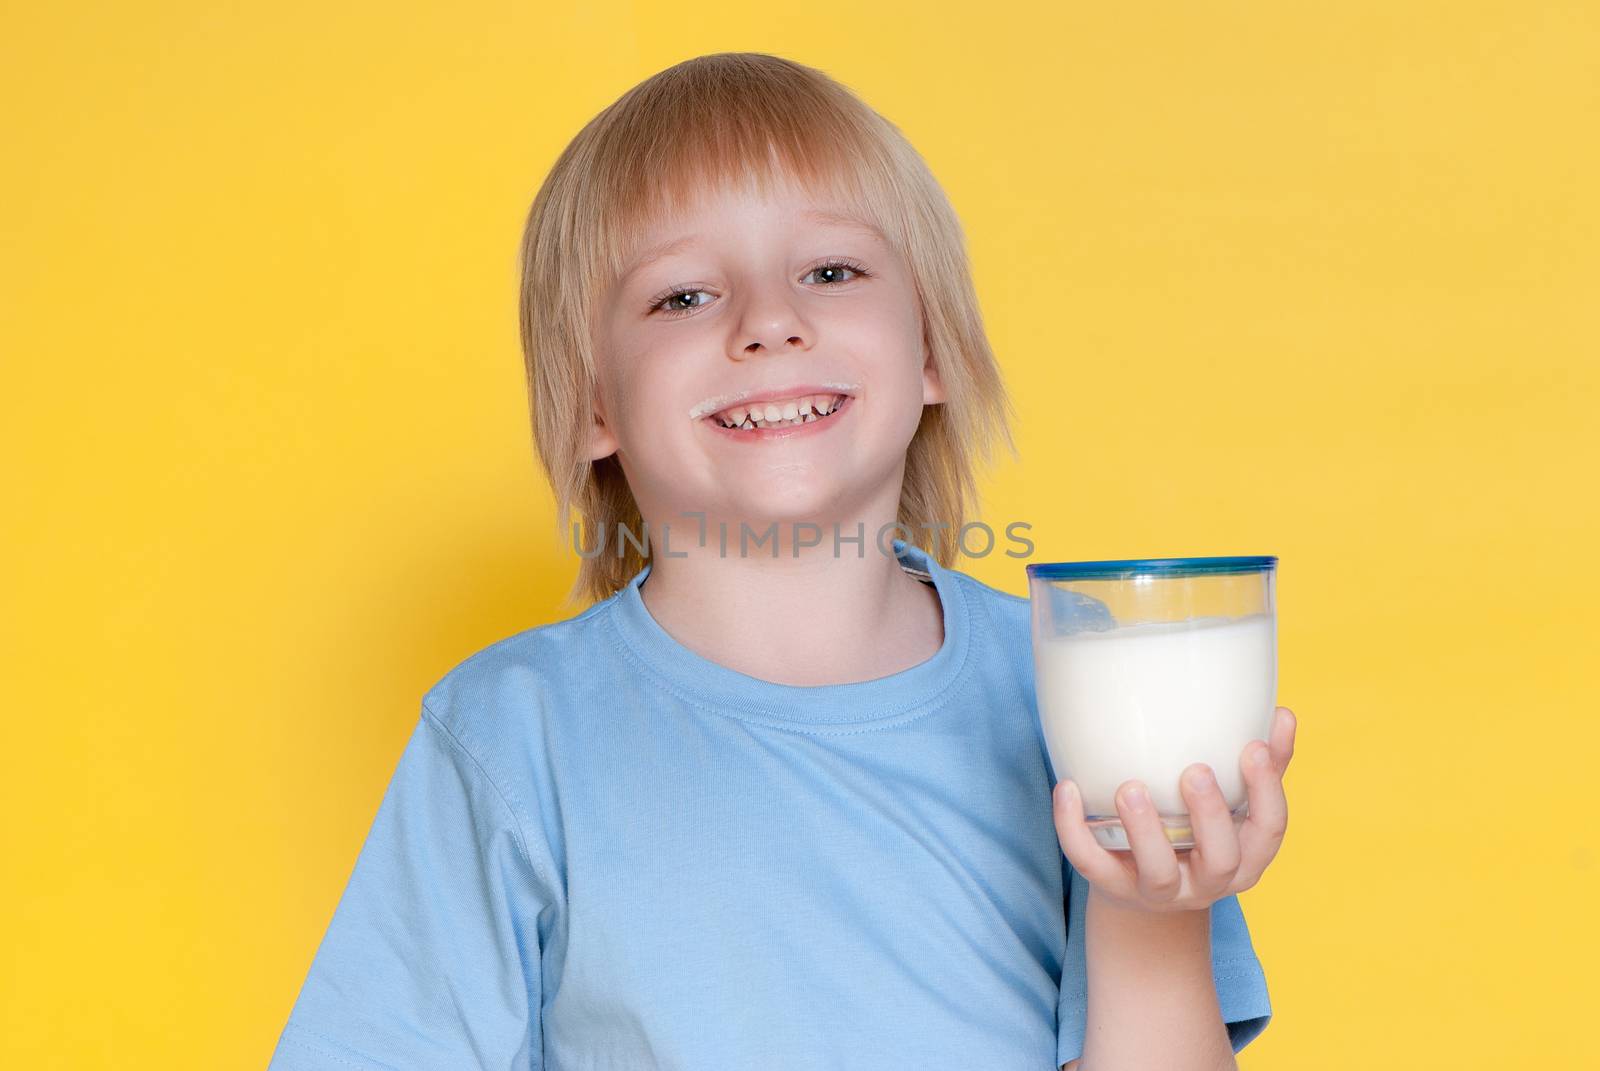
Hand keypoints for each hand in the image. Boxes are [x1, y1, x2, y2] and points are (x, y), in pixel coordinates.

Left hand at [1052, 706, 1296, 913]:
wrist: (1143, 889)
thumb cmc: (1197, 831)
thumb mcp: (1234, 805)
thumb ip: (1262, 765)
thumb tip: (1282, 712)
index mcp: (1244, 855)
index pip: (1269, 829)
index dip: (1267, 791)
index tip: (1254, 747)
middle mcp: (1208, 880)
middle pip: (1221, 859)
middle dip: (1210, 815)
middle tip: (1195, 771)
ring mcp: (1160, 890)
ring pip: (1157, 873)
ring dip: (1145, 831)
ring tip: (1131, 788)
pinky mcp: (1113, 888)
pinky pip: (1091, 865)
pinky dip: (1074, 830)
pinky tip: (1066, 788)